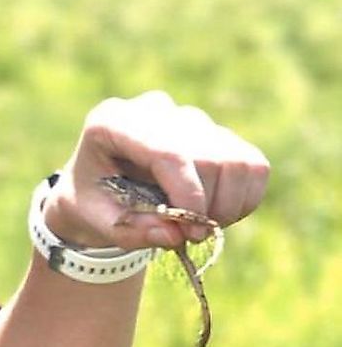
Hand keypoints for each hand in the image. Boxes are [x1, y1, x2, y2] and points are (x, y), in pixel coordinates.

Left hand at [42, 91, 269, 250]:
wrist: (97, 187)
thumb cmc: (92, 201)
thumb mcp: (95, 221)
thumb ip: (128, 230)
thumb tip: (174, 234)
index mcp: (112, 122)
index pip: (168, 151)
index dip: (188, 195)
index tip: (190, 232)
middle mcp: (154, 110)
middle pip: (208, 157)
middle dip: (207, 208)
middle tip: (189, 236)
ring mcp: (188, 117)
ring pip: (237, 161)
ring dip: (229, 205)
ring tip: (200, 226)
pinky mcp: (215, 132)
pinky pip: (253, 164)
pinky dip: (245, 198)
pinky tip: (217, 213)